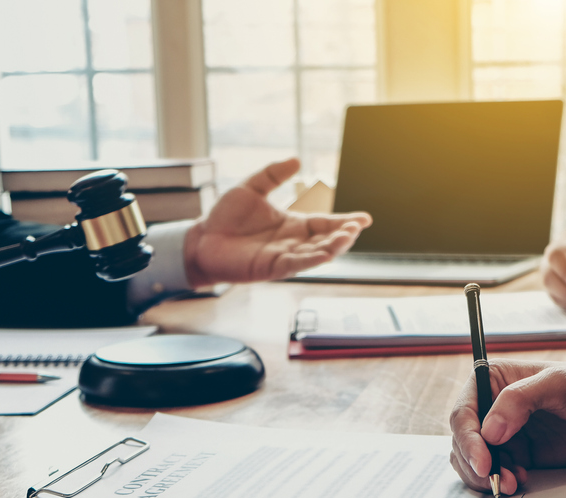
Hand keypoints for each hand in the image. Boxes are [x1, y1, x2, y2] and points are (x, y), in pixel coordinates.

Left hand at [183, 158, 372, 287]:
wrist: (201, 239)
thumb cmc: (224, 218)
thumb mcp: (251, 187)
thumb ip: (273, 174)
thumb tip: (296, 160)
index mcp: (292, 224)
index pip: (325, 222)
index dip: (345, 221)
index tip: (365, 218)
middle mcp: (292, 242)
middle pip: (326, 240)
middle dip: (343, 235)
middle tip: (356, 227)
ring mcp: (283, 256)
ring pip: (315, 254)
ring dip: (333, 248)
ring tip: (347, 238)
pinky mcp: (271, 268)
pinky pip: (295, 265)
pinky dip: (311, 260)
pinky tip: (324, 254)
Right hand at [448, 360, 565, 495]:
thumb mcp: (556, 384)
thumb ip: (519, 400)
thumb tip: (489, 431)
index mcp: (493, 382)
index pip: (464, 414)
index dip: (467, 440)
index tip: (482, 462)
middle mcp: (493, 408)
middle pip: (463, 441)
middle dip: (475, 464)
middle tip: (496, 480)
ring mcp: (505, 434)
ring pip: (474, 461)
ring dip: (486, 477)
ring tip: (512, 483)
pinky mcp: (519, 456)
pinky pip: (497, 473)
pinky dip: (501, 481)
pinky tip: (521, 481)